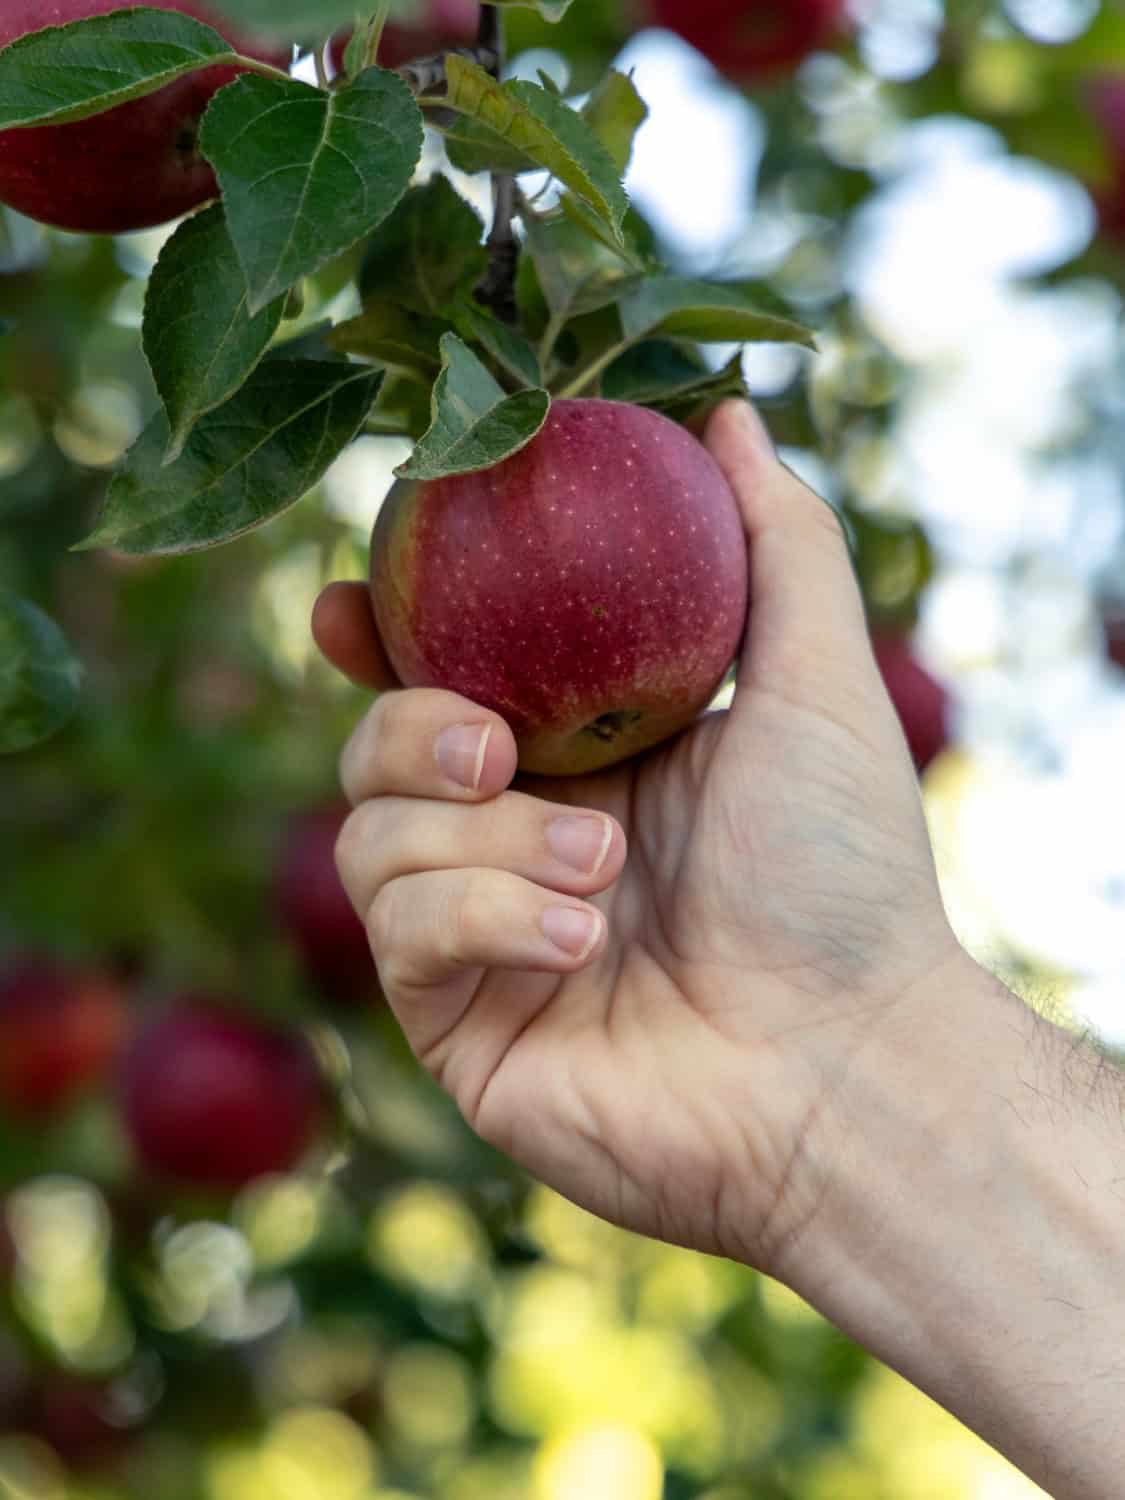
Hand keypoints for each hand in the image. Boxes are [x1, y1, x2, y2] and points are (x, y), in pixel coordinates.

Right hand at [314, 400, 966, 1273]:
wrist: (846, 1065)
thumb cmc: (842, 876)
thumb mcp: (819, 682)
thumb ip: (774, 542)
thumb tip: (728, 415)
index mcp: (580, 762)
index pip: (440, 681)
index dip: (378, 639)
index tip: (351, 599)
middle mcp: (516, 842)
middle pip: (375, 750)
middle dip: (410, 727)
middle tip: (497, 743)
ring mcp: (479, 936)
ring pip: (371, 839)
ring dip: (485, 840)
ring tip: (602, 868)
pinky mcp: (455, 1022)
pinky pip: (402, 935)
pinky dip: (485, 916)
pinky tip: (584, 939)